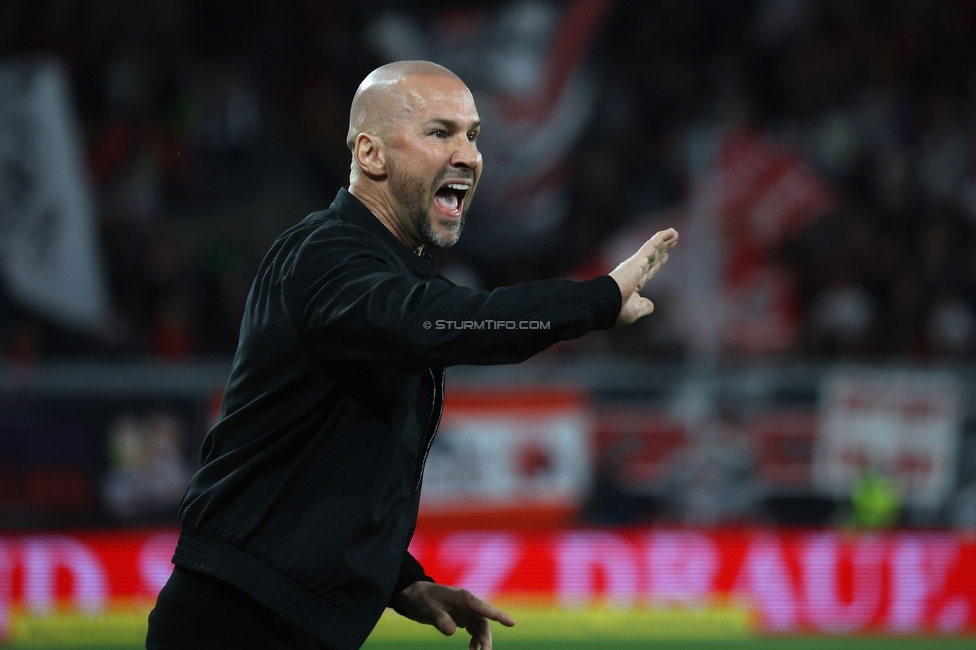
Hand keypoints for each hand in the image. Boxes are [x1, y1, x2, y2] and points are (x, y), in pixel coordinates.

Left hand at [396, 581, 514, 649]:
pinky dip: (475, 640)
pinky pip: (474, 629)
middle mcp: (468, 604)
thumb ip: (440, 619)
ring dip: (482, 641)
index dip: (498, 615)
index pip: (483, 608)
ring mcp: (466, 610)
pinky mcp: (462, 616)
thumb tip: (452, 632)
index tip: (512, 623)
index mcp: (463, 598)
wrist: (414, 595)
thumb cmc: (422, 599)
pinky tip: (472, 649)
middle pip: (484, 622)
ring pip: (480, 627)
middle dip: (486, 639)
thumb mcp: (428, 610)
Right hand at [608, 228, 677, 325]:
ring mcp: (635, 265)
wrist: (606, 304)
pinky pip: (651, 246)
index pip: (649, 271)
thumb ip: (643, 307)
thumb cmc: (616, 310)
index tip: (665, 257)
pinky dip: (660, 238)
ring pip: (653, 249)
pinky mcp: (637, 261)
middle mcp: (634, 272)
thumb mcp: (634, 311)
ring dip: (664, 241)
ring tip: (675, 233)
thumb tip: (650, 305)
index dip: (657, 264)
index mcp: (633, 285)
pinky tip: (669, 232)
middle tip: (673, 240)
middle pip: (653, 258)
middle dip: (662, 249)